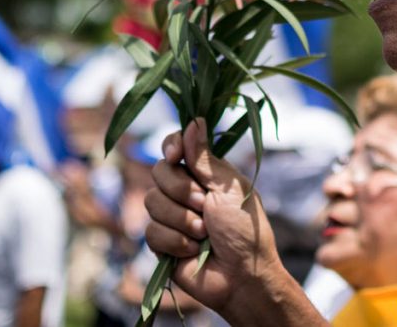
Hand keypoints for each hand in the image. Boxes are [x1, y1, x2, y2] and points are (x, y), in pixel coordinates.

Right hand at [144, 119, 288, 317]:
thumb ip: (204, 157)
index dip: (171, 146)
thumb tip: (194, 120)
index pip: (175, 146)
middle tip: (206, 206)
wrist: (242, 276)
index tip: (176, 154)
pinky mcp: (162, 242)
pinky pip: (151, 231)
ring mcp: (172, 216)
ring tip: (204, 233)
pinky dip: (175, 241)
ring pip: (152, 201)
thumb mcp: (228, 188)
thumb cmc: (245, 230)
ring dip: (182, 219)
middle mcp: (185, 190)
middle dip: (183, 191)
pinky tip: (193, 250)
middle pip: (159, 171)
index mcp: (205, 173)